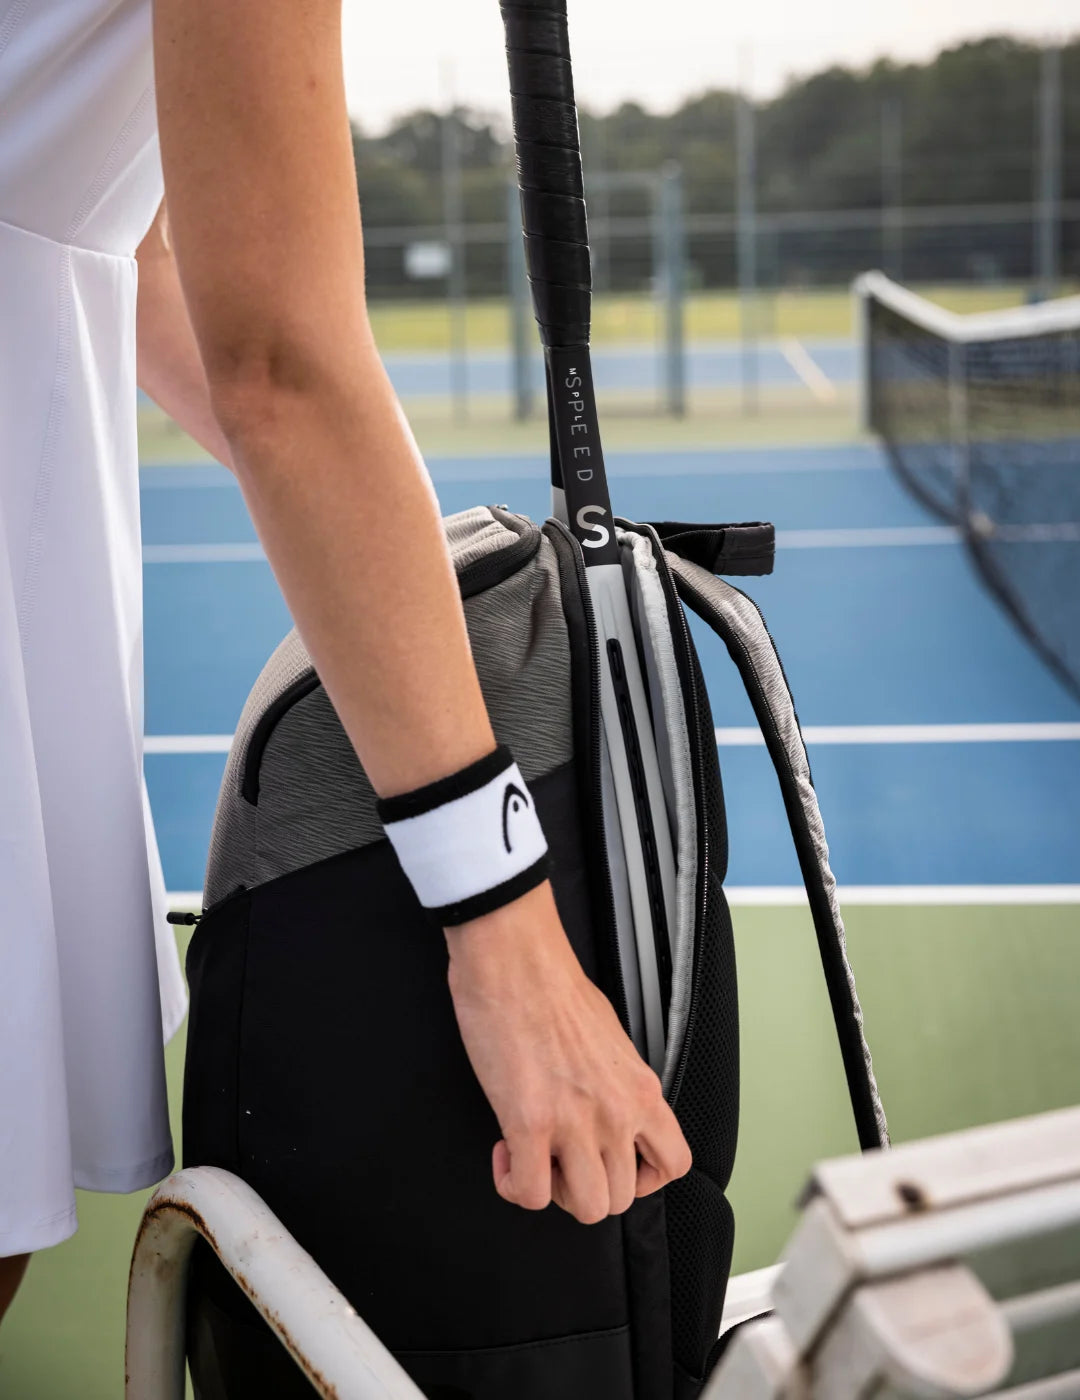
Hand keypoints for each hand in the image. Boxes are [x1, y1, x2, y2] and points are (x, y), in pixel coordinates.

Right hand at [445, 881, 691, 1224]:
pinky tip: (505, 1153)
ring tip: (535, 1158)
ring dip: (555, 1192)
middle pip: (621, 1197)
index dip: (642, 1179)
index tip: (612, 1165)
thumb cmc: (554, 983)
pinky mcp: (528, 1124)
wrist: (516, 958)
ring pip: (586, 1207)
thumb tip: (601, 1104)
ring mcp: (575, 1122)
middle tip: (559, 1157)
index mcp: (640, 1088)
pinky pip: (529, 1193)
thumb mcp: (610, 1037)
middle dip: (586, 1186)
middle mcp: (617, 1112)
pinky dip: (514, 1184)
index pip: (673, 1164)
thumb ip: (615, 1081)